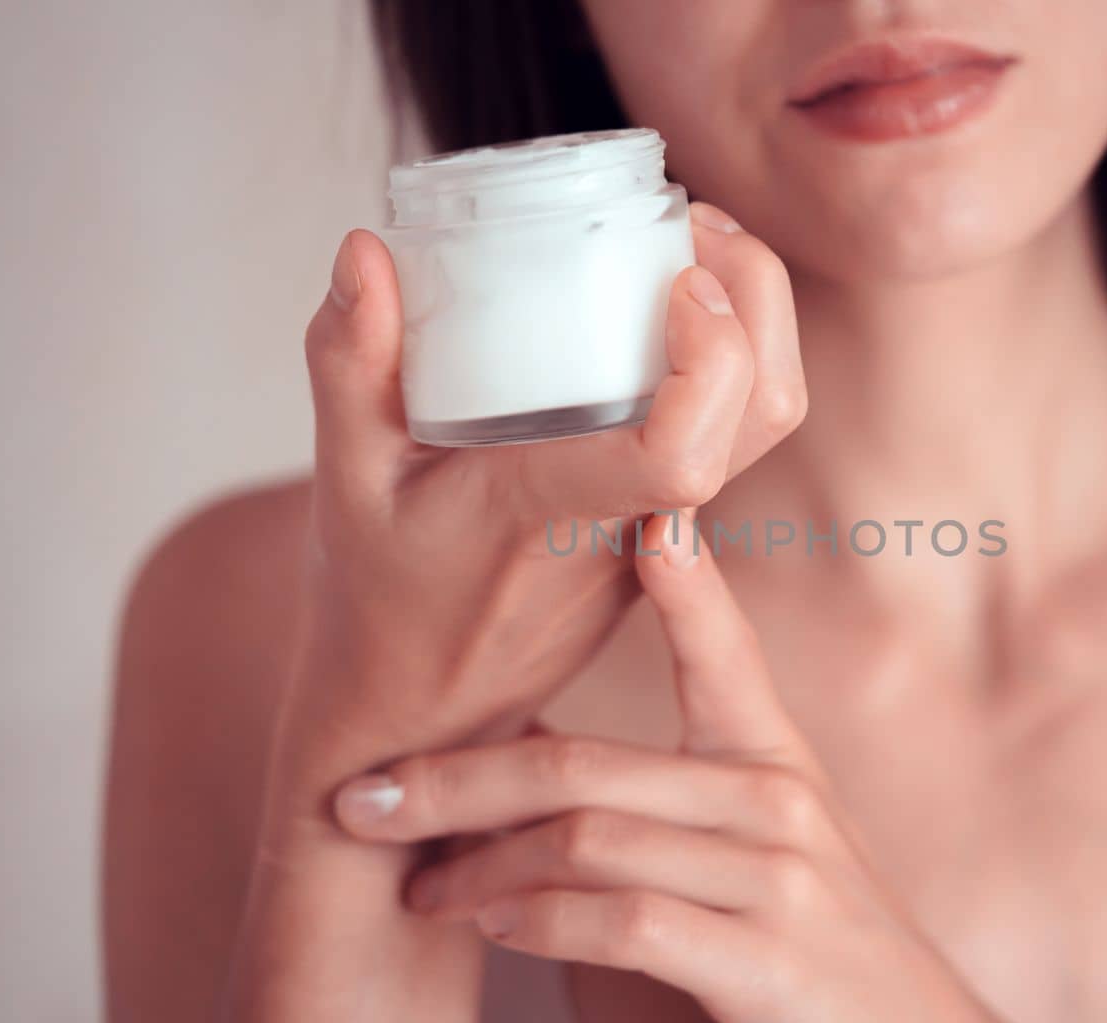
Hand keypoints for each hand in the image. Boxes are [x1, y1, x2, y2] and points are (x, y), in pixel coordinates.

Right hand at [272, 202, 805, 817]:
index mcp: (552, 515)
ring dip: (760, 325)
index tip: (681, 277)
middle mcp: (630, 526)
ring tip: (694, 248)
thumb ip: (346, 364)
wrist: (426, 717)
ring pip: (765, 429)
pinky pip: (734, 439)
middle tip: (696, 221)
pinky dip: (735, 359)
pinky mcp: (665, 531)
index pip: (680, 456)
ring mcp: (660, 533)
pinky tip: (676, 309)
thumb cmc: (378, 600)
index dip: (711, 360)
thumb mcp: (341, 482)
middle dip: (760, 300)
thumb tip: (365, 249)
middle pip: (764, 418)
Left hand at [334, 518, 1048, 1022]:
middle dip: (454, 779)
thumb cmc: (824, 946)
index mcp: (772, 761)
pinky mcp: (767, 959)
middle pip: (580, 766)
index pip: (717, 647)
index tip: (624, 515)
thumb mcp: (773, 845)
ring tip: (420, 887)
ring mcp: (775, 877)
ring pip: (585, 840)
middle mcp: (774, 800)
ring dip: (478, 867)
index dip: (673, 577)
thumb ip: (681, 797)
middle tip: (363, 794)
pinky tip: (497, 928)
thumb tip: (544, 772)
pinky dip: (541, 924)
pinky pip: (625, 921)